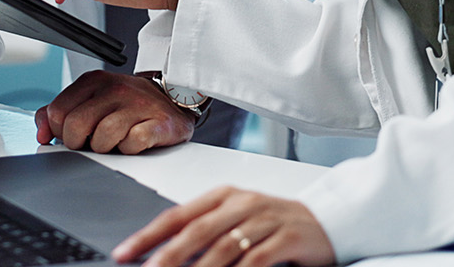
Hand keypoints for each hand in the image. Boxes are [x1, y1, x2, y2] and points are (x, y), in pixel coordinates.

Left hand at [34, 70, 195, 153]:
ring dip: (105, 148)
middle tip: (92, 141)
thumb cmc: (126, 104)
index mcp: (93, 81)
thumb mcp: (90, 100)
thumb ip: (59, 113)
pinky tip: (133, 142)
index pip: (57, 113)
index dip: (61, 131)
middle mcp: (114, 88)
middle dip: (79, 143)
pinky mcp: (157, 123)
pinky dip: (128, 150)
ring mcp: (137, 104)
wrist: (171, 99)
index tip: (74, 134)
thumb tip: (42, 133)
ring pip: (101, 139)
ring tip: (115, 140)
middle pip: (75, 127)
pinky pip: (131, 145)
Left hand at [113, 186, 334, 266]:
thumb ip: (204, 233)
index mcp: (223, 195)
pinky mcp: (288, 236)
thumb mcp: (237, 221)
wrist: (329, 221)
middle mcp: (242, 202)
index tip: (125, 254)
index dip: (148, 235)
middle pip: (197, 231)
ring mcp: (266, 218)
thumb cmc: (275, 224)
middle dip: (167, 255)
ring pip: (224, 246)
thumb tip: (164, 255)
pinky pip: (257, 259)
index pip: (177, 215)